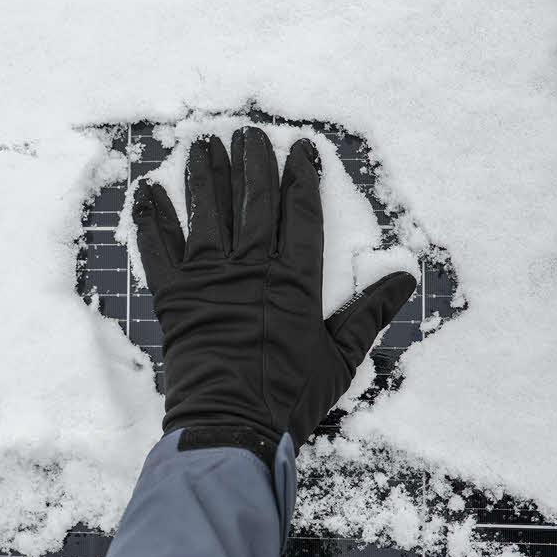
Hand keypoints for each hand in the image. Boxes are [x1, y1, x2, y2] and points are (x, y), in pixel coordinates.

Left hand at [132, 127, 415, 457]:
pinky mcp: (174, 296)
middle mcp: (251, 268)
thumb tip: (409, 277)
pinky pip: (158, 248)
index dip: (302, 178)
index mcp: (295, 280)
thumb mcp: (341, 356)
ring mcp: (209, 279)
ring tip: (205, 142)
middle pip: (253, 203)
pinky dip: (152, 218)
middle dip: (252, 164)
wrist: (232, 423)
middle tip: (248, 133)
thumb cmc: (290, 396)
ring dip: (206, 175)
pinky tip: (148, 188)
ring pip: (207, 213)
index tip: (300, 148)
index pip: (301, 215)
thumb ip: (370, 313)